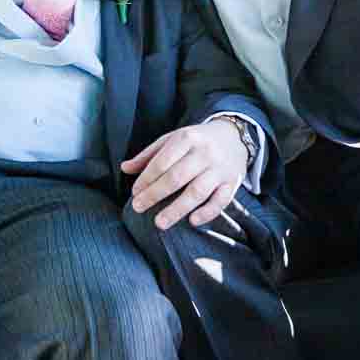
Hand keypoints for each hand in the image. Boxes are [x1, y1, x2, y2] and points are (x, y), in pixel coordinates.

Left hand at [122, 121, 247, 228]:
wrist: (234, 136)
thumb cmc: (196, 141)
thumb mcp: (172, 140)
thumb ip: (149, 155)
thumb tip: (124, 168)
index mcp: (186, 138)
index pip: (162, 161)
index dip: (146, 179)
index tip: (135, 192)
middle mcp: (204, 153)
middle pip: (177, 177)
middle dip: (155, 194)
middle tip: (138, 208)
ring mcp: (220, 168)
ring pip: (198, 191)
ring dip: (177, 209)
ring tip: (159, 223)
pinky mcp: (232, 182)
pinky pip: (221, 200)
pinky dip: (208, 212)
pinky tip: (192, 221)